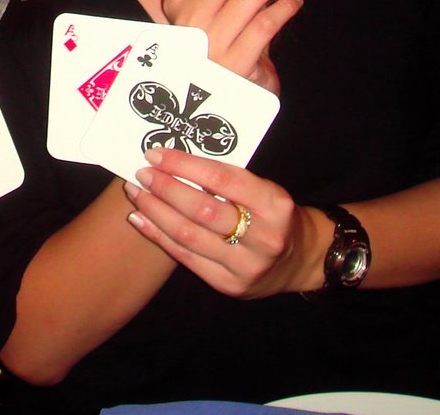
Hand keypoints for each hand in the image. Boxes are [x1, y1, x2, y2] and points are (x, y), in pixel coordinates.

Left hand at [122, 147, 326, 298]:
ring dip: (155, 211)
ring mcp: (246, 265)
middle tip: (142, 174)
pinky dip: (158, 236)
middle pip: (202, 210)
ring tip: (136, 193)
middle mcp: (263, 237)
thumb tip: (175, 160)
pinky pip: (186, 258)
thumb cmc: (276, 215)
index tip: (157, 154)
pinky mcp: (230, 285)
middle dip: (165, 188)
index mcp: (274, 204)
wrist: (303, 259)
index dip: (184, 165)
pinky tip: (141, 219)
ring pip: (189, 235)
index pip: (222, 179)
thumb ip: (228, 178)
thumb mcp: (265, 189)